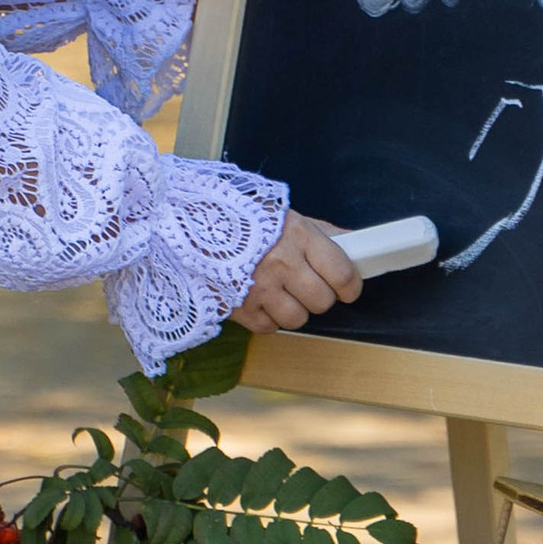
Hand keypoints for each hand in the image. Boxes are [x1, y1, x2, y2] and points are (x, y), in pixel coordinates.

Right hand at [231, 213, 359, 334]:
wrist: (188, 224)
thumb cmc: (240, 218)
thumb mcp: (284, 216)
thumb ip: (321, 232)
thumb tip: (354, 242)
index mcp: (296, 235)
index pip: (342, 274)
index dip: (350, 286)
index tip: (347, 288)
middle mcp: (280, 263)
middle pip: (322, 301)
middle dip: (319, 296)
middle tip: (307, 284)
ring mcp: (258, 288)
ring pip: (298, 319)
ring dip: (293, 309)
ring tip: (279, 290)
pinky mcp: (238, 308)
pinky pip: (269, 327)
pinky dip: (267, 317)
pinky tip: (258, 297)